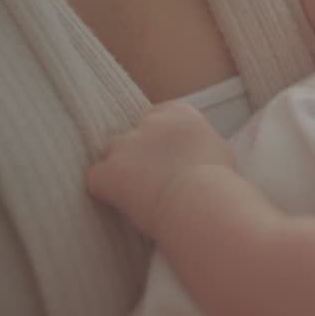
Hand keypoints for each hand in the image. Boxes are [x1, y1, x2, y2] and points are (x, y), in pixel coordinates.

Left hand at [86, 101, 233, 234]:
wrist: (201, 202)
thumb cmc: (218, 181)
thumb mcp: (219, 148)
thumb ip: (199, 141)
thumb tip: (196, 149)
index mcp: (179, 112)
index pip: (157, 115)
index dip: (157, 138)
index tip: (164, 157)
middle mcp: (149, 122)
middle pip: (132, 134)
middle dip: (136, 154)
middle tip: (150, 179)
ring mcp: (126, 144)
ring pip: (109, 154)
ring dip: (118, 169)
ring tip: (135, 194)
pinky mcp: (109, 170)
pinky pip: (95, 178)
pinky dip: (103, 190)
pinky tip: (120, 203)